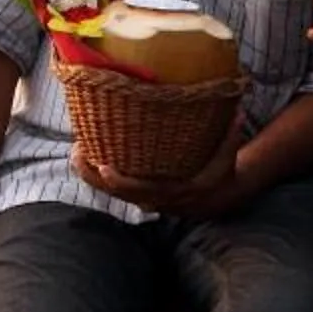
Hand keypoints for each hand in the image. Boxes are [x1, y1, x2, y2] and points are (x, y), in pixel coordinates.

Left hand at [73, 119, 248, 218]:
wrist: (217, 198)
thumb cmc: (220, 173)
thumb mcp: (228, 158)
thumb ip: (229, 137)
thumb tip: (236, 111)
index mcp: (174, 192)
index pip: (142, 191)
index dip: (120, 182)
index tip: (103, 166)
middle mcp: (154, 200)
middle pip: (116, 193)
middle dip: (93, 175)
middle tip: (78, 153)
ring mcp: (143, 200)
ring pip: (110, 192)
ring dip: (89, 175)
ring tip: (75, 152)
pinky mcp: (137, 196)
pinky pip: (112, 188)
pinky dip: (96, 175)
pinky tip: (84, 156)